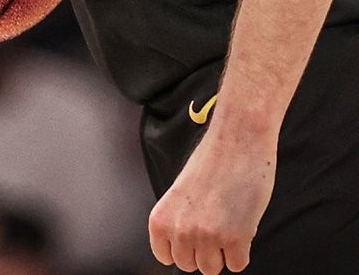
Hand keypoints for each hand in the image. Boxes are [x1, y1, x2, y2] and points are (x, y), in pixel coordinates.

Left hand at [148, 126, 275, 272]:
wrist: (237, 139)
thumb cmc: (212, 161)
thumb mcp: (181, 192)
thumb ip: (179, 220)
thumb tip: (187, 248)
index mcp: (160, 218)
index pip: (166, 256)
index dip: (182, 247)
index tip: (193, 231)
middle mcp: (179, 230)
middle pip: (190, 265)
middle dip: (203, 250)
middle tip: (214, 222)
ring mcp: (206, 236)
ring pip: (212, 269)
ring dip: (222, 251)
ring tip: (227, 221)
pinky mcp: (234, 239)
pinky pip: (237, 265)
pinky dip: (242, 251)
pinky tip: (241, 224)